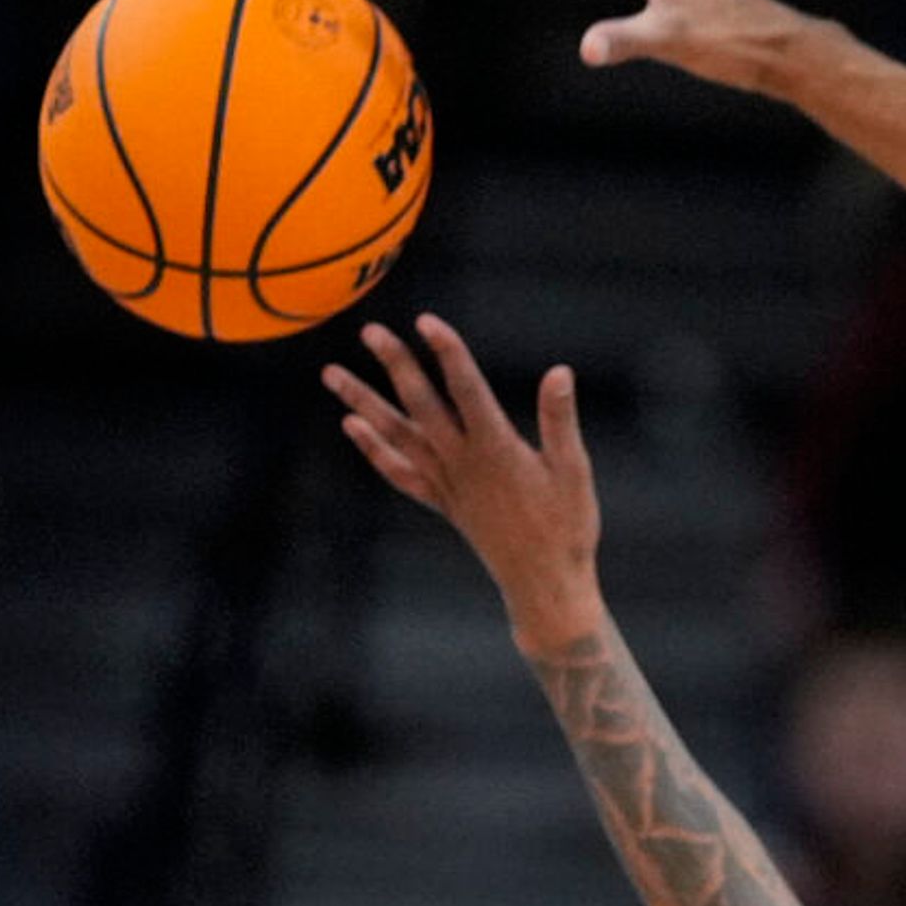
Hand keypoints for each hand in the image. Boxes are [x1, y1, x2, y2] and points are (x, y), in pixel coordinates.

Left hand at [323, 317, 601, 631]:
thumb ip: (560, 419)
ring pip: (396, 435)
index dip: (447, 353)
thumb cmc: (567, 527)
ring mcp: (446, 483)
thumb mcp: (574, 471)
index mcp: (496, 449)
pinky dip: (373, 450)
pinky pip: (399, 473)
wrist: (543, 583)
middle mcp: (462, 463)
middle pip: (420, 404)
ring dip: (363, 402)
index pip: (467, 389)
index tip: (427, 321)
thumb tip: (559, 371)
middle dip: (396, 365)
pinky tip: (352, 427)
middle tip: (370, 331)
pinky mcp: (441, 502)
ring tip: (331, 373)